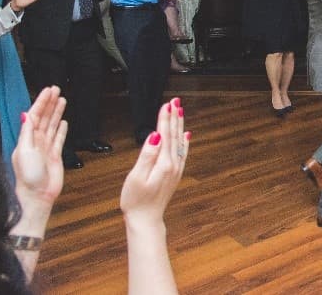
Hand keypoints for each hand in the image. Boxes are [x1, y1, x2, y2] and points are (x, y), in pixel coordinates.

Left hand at [13, 86, 67, 206]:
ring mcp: (46, 148)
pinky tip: (64, 122)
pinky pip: (59, 138)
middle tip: (57, 89)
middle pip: (44, 117)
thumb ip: (27, 132)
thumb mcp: (24, 151)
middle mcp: (36, 141)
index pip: (35, 115)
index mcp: (27, 139)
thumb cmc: (28, 176)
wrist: (37, 196)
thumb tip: (26, 114)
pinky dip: (61, 129)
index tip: (48, 91)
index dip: (41, 102)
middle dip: (50, 103)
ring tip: (62, 100)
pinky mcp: (55, 155)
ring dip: (57, 112)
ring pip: (52, 125)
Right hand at [120, 98, 188, 224]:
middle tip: (175, 101)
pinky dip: (184, 141)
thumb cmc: (136, 201)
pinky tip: (186, 135)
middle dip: (174, 117)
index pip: (165, 135)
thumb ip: (147, 155)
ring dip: (179, 126)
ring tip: (180, 112)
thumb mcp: (136, 177)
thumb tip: (155, 137)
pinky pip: (182, 153)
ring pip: (179, 142)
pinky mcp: (175, 174)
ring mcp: (176, 169)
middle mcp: (173, 165)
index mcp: (163, 163)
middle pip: (174, 135)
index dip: (165, 118)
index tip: (166, 104)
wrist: (146, 220)